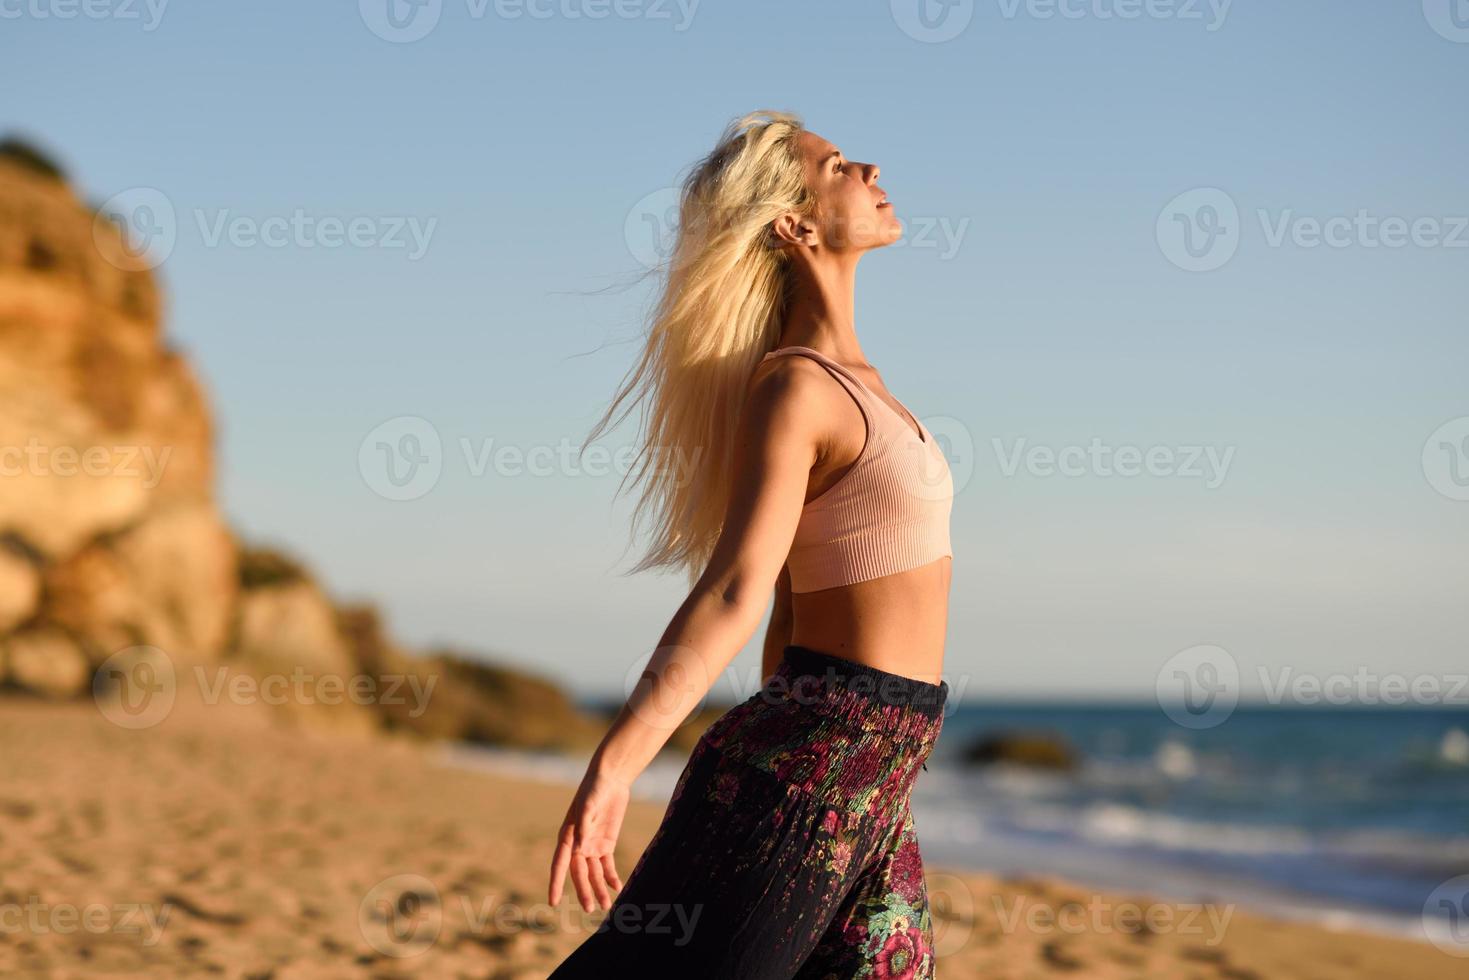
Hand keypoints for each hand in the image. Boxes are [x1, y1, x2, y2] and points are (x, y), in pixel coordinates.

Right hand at [548, 768, 629, 912]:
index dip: (556, 883)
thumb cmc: (594, 790)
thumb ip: (583, 825)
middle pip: (579, 874)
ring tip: (606, 905)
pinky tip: (617, 888)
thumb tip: (580, 847)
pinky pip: (607, 865)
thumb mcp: (588, 805)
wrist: (610, 779)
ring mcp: (592, 845)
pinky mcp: (606, 844)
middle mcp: (578, 845)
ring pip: (594, 873)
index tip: (553, 902)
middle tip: (590, 909)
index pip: (559, 865)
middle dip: (584, 891)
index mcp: (567, 837)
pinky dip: (611, 877)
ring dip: (599, 888)